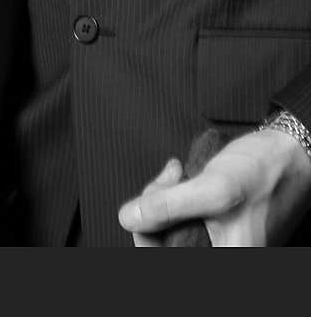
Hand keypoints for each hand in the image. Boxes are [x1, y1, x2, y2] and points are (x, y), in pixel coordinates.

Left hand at [118, 127, 310, 245]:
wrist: (288, 153)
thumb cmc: (263, 172)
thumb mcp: (214, 187)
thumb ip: (170, 205)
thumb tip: (129, 218)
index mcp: (227, 263)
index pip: (166, 264)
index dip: (146, 239)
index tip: (145, 206)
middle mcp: (222, 259)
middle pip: (166, 248)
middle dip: (156, 210)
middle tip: (169, 178)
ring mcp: (216, 246)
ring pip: (170, 232)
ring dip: (164, 200)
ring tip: (177, 172)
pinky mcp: (213, 230)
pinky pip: (180, 220)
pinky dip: (174, 196)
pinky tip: (180, 174)